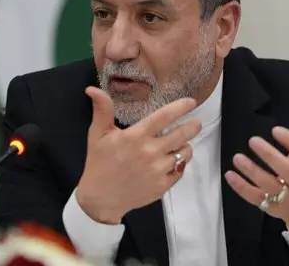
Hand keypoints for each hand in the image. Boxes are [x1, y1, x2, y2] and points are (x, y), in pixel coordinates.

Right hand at [76, 86, 200, 223]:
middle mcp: (150, 152)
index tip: (192, 102)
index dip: (181, 107)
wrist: (100, 198)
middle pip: (182, 134)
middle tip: (195, 123)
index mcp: (135, 136)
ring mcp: (158, 170)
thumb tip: (93, 88)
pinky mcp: (162, 186)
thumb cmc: (99, 163)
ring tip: (181, 144)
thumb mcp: (97, 134)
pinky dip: (179, 164)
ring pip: (184, 152)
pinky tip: (172, 161)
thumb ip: (102, 110)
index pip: (164, 116)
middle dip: (192, 126)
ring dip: (186, 146)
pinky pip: (180, 170)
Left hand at [224, 112, 288, 229]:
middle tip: (253, 140)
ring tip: (237, 157)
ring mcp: (286, 197)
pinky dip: (241, 187)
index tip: (275, 130)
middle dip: (270, 156)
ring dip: (252, 171)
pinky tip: (229, 174)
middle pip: (287, 171)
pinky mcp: (271, 206)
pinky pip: (255, 198)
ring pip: (269, 185)